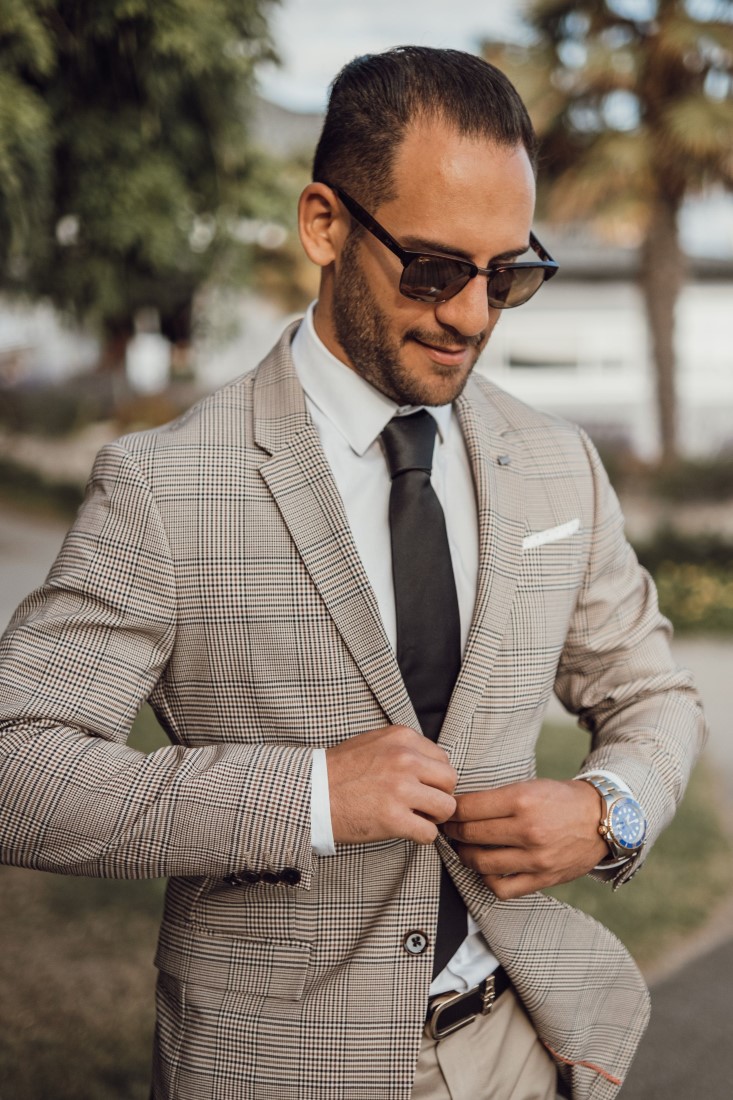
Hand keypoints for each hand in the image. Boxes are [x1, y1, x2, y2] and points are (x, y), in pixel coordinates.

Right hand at [326, 725, 457, 844]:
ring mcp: (400, 789)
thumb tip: (432, 766)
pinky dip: (421, 836)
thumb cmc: (340, 771)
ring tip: (415, 817)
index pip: (443, 759)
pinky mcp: (393, 818)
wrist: (311, 794)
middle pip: (450, 781)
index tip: (421, 787)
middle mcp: (404, 759)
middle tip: (422, 804)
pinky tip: (404, 830)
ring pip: (446, 807)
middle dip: (440, 796)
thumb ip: (405, 749)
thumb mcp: (374, 743)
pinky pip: (429, 833)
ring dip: (433, 817)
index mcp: (402, 738)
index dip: (434, 777)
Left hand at [442, 778, 607, 899]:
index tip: (447, 811)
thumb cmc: (561, 799)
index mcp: (522, 800)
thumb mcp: (529, 787)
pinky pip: (502, 888)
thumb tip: (461, 808)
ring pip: (481, 862)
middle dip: (453, 830)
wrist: (601, 819)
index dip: (451, 810)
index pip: (468, 808)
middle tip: (450, 828)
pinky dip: (487, 880)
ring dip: (465, 854)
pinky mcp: (543, 878)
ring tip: (464, 847)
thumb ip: (497, 799)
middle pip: (470, 834)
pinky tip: (486, 869)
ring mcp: (535, 858)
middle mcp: (528, 830)